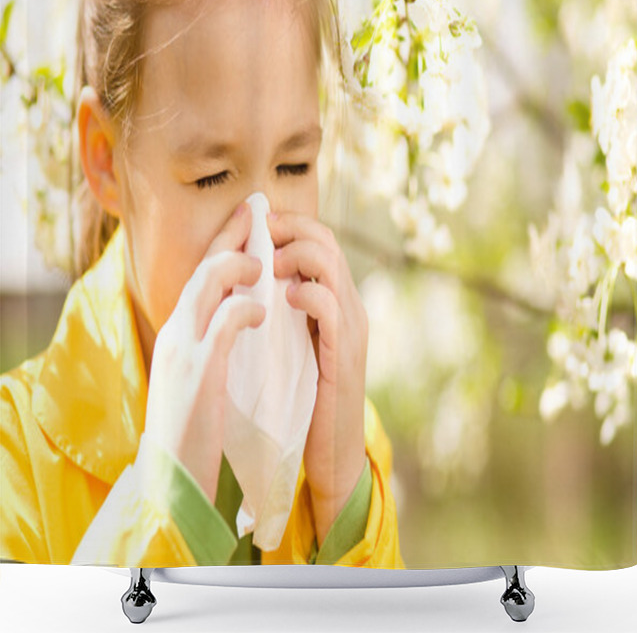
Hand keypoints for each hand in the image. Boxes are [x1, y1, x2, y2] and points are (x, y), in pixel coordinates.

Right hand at [143, 201, 265, 504]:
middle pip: (203, 265)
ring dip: (239, 264)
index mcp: (179, 332)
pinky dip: (244, 309)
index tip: (248, 217)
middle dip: (232, 236)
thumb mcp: (198, 375)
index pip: (201, 273)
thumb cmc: (192, 428)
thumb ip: (211, 342)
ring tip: (264, 264)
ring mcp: (184, 349)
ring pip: (207, 282)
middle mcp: (176, 332)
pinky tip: (262, 311)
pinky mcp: (200, 372)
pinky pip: (223, 322)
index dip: (224, 241)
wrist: (171, 481)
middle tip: (259, 214)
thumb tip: (238, 313)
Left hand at [267, 210, 367, 544]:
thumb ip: (282, 313)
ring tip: (269, 263)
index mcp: (335, 300)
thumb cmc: (302, 398)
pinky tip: (282, 298)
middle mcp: (348, 304)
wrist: (332, 451)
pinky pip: (329, 304)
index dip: (289, 223)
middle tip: (259, 230)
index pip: (320, 240)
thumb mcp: (290, 345)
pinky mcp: (345, 349)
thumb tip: (250, 280)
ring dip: (296, 253)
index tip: (255, 220)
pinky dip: (305, 292)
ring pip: (330, 264)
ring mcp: (351, 325)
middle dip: (291, 227)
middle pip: (328, 241)